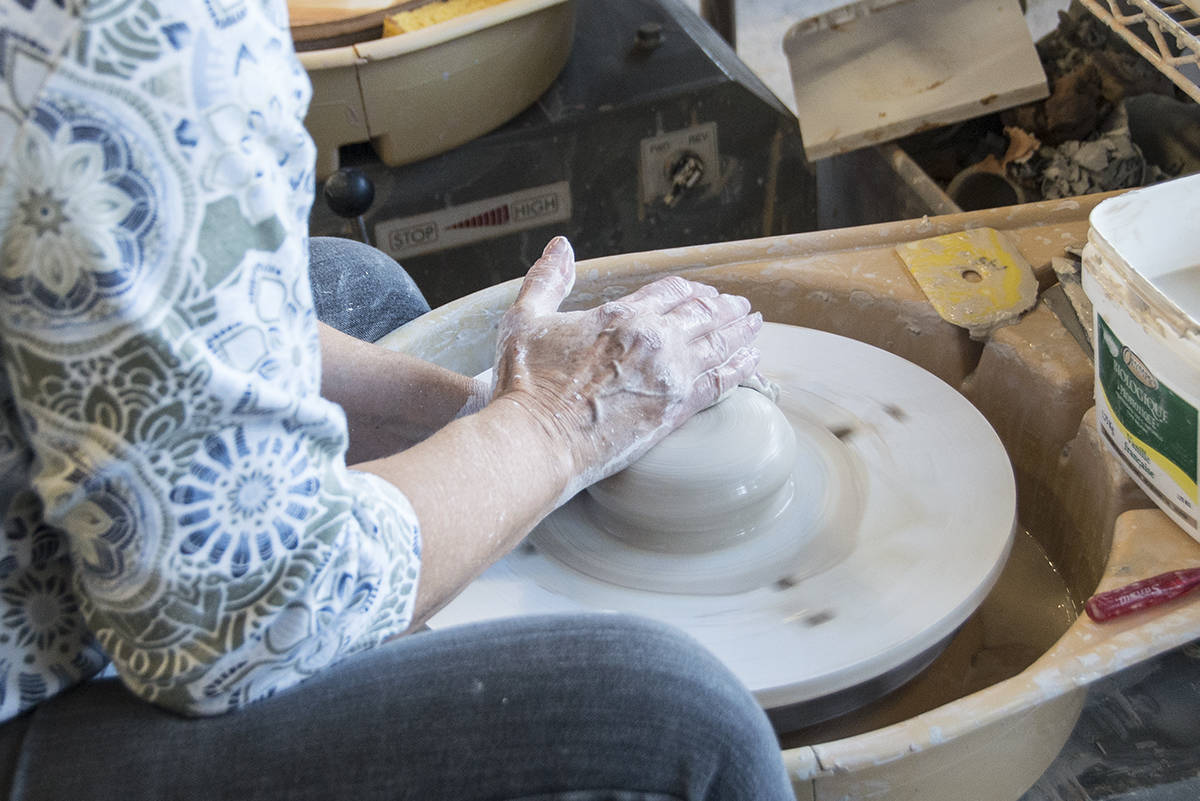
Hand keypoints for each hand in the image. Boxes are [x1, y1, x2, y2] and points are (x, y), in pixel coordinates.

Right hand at [492, 236, 761, 499]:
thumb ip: (547, 280)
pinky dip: (741, 368)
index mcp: (621, 315)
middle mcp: (653, 339)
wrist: (537, 440)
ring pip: (719, 343)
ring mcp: (670, 375)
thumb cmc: (525, 384)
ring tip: (754, 324)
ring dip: (740, 330)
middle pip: (703, 314)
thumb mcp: (525, 319)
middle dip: (724, 307)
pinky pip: (721, 382)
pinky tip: (753, 361)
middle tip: (739, 306)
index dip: (689, 290)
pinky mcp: (676, 410)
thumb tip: (560, 246)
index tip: (702, 292)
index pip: (670, 292)